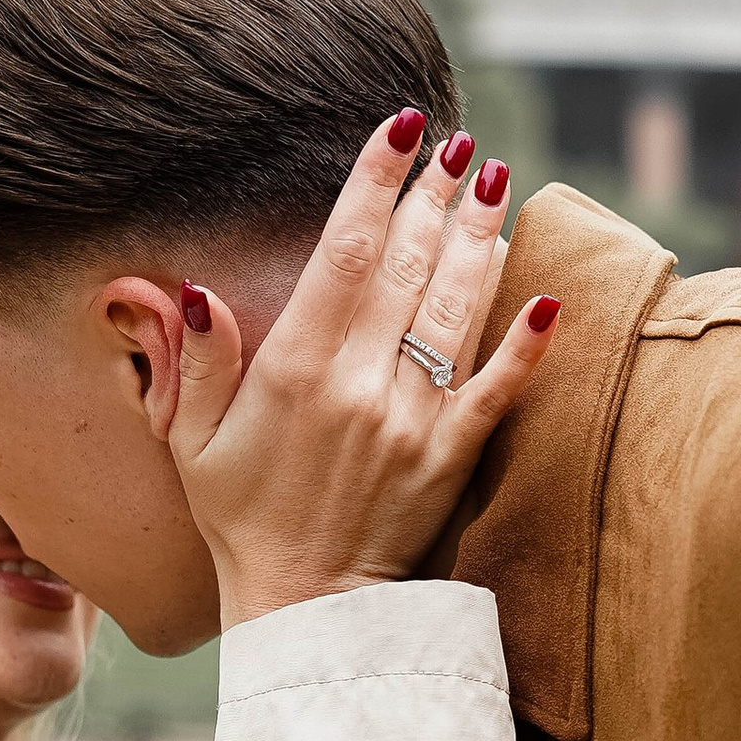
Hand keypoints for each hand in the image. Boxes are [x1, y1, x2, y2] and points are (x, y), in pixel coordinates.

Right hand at [163, 115, 558, 629]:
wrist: (306, 611)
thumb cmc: (243, 521)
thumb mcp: (194, 442)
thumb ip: (196, 362)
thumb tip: (193, 290)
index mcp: (293, 370)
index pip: (343, 251)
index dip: (373, 182)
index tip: (396, 129)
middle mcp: (358, 384)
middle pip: (407, 264)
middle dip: (434, 194)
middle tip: (457, 141)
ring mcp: (411, 420)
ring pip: (454, 308)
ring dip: (478, 238)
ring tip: (495, 180)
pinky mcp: (451, 458)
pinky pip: (496, 390)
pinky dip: (524, 344)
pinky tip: (547, 295)